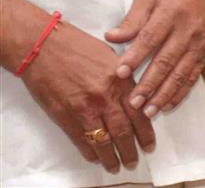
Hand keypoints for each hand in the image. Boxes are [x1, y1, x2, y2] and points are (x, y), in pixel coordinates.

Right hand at [19, 19, 155, 174]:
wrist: (45, 47)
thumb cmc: (79, 46)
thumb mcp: (112, 56)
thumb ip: (125, 77)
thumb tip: (136, 95)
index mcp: (121, 81)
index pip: (140, 113)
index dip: (146, 132)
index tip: (150, 145)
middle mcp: (105, 97)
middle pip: (123, 131)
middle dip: (131, 149)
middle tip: (135, 161)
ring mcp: (84, 108)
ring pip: (103, 140)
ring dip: (111, 156)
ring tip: (117, 166)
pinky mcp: (65, 115)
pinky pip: (80, 139)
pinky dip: (89, 151)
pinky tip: (95, 157)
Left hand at [105, 0, 204, 117]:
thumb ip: (132, 19)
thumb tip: (111, 37)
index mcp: (169, 13)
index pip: (150, 38)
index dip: (135, 56)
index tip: (120, 73)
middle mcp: (186, 30)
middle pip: (166, 60)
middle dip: (149, 84)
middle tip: (133, 103)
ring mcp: (198, 43)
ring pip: (180, 73)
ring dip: (164, 94)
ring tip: (148, 111)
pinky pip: (193, 76)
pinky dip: (181, 92)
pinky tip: (168, 105)